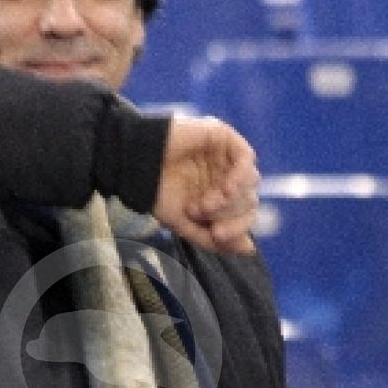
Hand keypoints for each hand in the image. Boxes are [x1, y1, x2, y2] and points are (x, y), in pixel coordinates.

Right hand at [154, 116, 260, 254]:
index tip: (217, 236)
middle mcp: (227, 176)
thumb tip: (250, 250)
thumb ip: (215, 240)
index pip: (245, 214)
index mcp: (221, 197)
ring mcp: (227, 157)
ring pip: (250, 181)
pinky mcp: (224, 137)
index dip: (238, 228)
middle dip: (229, 214)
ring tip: (204, 203)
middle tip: (201, 213)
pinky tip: (225, 188)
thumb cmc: (157, 194)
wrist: (136, 165)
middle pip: (249, 200)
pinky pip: (246, 158)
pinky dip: (240, 177)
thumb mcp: (185, 224)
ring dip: (230, 199)